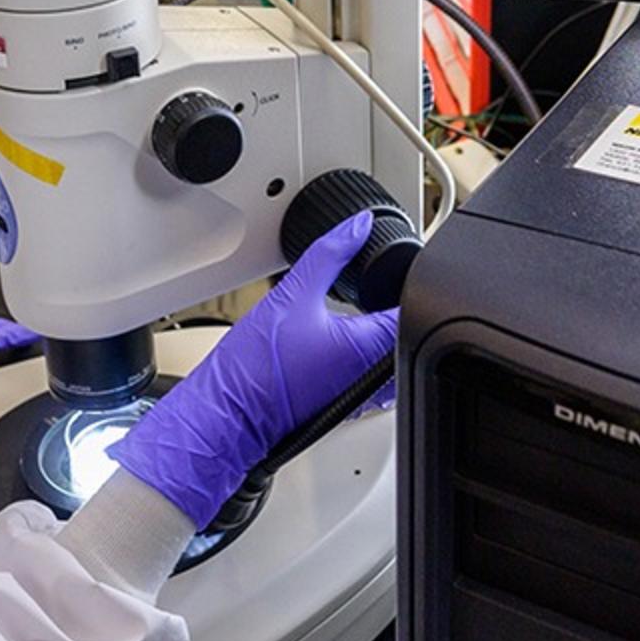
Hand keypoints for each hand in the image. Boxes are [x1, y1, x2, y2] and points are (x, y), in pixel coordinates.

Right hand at [108, 213, 398, 527]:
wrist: (228, 413)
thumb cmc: (254, 368)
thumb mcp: (292, 293)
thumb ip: (329, 254)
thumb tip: (357, 227)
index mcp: (368, 347)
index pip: (411, 306)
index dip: (404, 280)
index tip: (391, 265)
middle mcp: (372, 375)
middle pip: (404, 329)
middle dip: (389, 303)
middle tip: (369, 284)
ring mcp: (361, 392)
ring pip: (389, 352)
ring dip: (376, 330)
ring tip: (351, 312)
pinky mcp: (346, 402)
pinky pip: (369, 371)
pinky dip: (359, 352)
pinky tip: (333, 341)